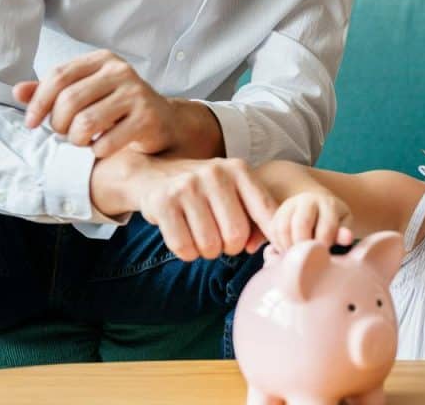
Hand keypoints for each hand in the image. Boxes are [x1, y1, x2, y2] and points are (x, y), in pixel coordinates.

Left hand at [13, 50, 176, 157]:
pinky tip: (101, 148)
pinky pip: (107, 142)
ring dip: (76, 139)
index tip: (30, 123)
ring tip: (81, 141)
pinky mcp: (147, 119)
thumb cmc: (118, 107)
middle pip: (69, 100)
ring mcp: (137, 94)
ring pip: (85, 123)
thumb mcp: (86, 93)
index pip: (58, 76)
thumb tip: (18, 91)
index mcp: (103, 60)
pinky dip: (97, 151)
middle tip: (63, 134)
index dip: (38, 102)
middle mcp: (121, 71)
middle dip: (58, 124)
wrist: (164, 121)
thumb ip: (53, 91)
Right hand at [136, 157, 276, 261]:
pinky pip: (184, 247)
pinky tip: (185, 238)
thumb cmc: (203, 190)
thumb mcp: (233, 192)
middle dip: (230, 247)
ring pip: (210, 245)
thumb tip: (255, 247)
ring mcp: (188, 186)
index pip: (266, 211)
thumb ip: (255, 217)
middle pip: (236, 235)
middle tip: (221, 239)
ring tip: (202, 236)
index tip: (270, 248)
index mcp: (239, 170)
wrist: (153, 174)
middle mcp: (215, 174)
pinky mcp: (163, 202)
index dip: (271, 236)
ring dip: (207, 251)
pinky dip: (188, 253)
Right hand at [266, 192, 353, 254]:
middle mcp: (306, 200)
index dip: (325, 245)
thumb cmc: (333, 221)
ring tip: (298, 258)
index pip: (326, 226)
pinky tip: (288, 253)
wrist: (317, 207)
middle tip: (308, 260)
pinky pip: (273, 231)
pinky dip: (279, 245)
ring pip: (283, 228)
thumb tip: (347, 238)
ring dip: (290, 247)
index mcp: (327, 203)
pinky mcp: (276, 214)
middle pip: (301, 224)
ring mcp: (289, 205)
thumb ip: (344, 232)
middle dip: (305, 246)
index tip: (325, 256)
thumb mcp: (343, 224)